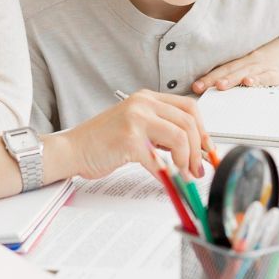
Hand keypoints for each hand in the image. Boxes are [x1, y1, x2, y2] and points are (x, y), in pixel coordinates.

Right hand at [52, 90, 209, 179]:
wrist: (72, 149)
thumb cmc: (101, 142)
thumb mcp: (135, 127)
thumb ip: (160, 132)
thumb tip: (191, 149)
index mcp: (146, 98)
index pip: (188, 107)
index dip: (203, 130)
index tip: (206, 150)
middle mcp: (142, 104)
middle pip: (188, 122)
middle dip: (198, 149)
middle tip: (198, 169)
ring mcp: (135, 120)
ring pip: (180, 137)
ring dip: (187, 161)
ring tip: (184, 175)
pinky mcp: (129, 140)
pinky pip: (159, 159)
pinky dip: (167, 173)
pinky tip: (168, 180)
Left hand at [192, 38, 278, 93]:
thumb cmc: (268, 55)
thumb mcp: (250, 58)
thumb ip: (235, 68)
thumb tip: (213, 80)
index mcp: (242, 59)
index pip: (222, 68)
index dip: (208, 76)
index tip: (195, 86)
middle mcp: (249, 62)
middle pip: (229, 71)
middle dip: (213, 80)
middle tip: (200, 87)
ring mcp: (262, 67)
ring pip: (244, 73)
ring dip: (232, 80)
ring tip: (220, 86)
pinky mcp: (276, 73)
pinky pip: (265, 77)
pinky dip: (257, 80)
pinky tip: (249, 83)